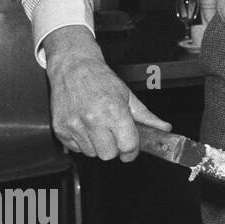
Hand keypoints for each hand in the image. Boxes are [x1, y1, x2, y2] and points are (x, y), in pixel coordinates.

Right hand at [43, 25, 170, 161]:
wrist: (73, 68)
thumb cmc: (101, 80)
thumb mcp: (128, 96)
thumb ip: (147, 116)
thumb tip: (164, 128)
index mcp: (114, 111)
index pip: (127, 146)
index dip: (132, 151)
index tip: (131, 150)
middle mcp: (93, 120)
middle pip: (108, 155)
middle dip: (115, 149)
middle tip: (115, 137)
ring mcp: (74, 126)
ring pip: (91, 154)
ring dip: (98, 146)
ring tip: (99, 128)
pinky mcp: (60, 129)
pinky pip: (75, 149)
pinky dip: (83, 143)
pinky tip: (86, 128)